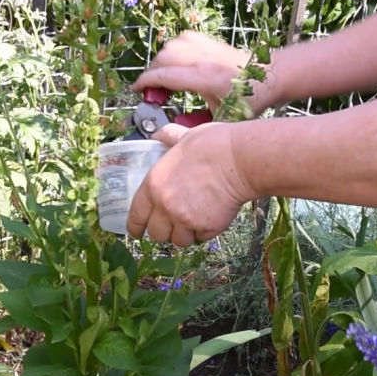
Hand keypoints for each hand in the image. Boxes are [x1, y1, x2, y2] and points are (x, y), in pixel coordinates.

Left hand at [126, 122, 254, 245]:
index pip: (136, 214)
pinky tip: (212, 217)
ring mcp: (185, 220)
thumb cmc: (214, 145)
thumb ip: (169, 138)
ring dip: (185, 234)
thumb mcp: (186, 137)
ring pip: (179, 241)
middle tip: (173, 223)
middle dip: (164, 231)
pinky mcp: (206, 228)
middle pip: (156, 234)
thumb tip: (160, 134)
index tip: (137, 231)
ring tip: (195, 221)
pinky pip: (201, 238)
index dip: (135, 226)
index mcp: (154, 184)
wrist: (241, 160)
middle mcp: (165, 206)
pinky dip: (204, 232)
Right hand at [131, 31, 273, 114]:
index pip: (164, 75)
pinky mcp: (210, 41)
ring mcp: (206, 47)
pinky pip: (182, 39)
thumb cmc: (250, 100)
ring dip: (162, 61)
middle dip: (152, 74)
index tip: (136, 91)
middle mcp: (202, 58)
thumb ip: (197, 123)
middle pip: (163, 58)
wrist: (269, 77)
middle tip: (153, 92)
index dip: (145, 83)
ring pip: (171, 46)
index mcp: (204, 77)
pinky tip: (178, 64)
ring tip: (164, 79)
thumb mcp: (222, 118)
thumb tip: (174, 127)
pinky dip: (174, 50)